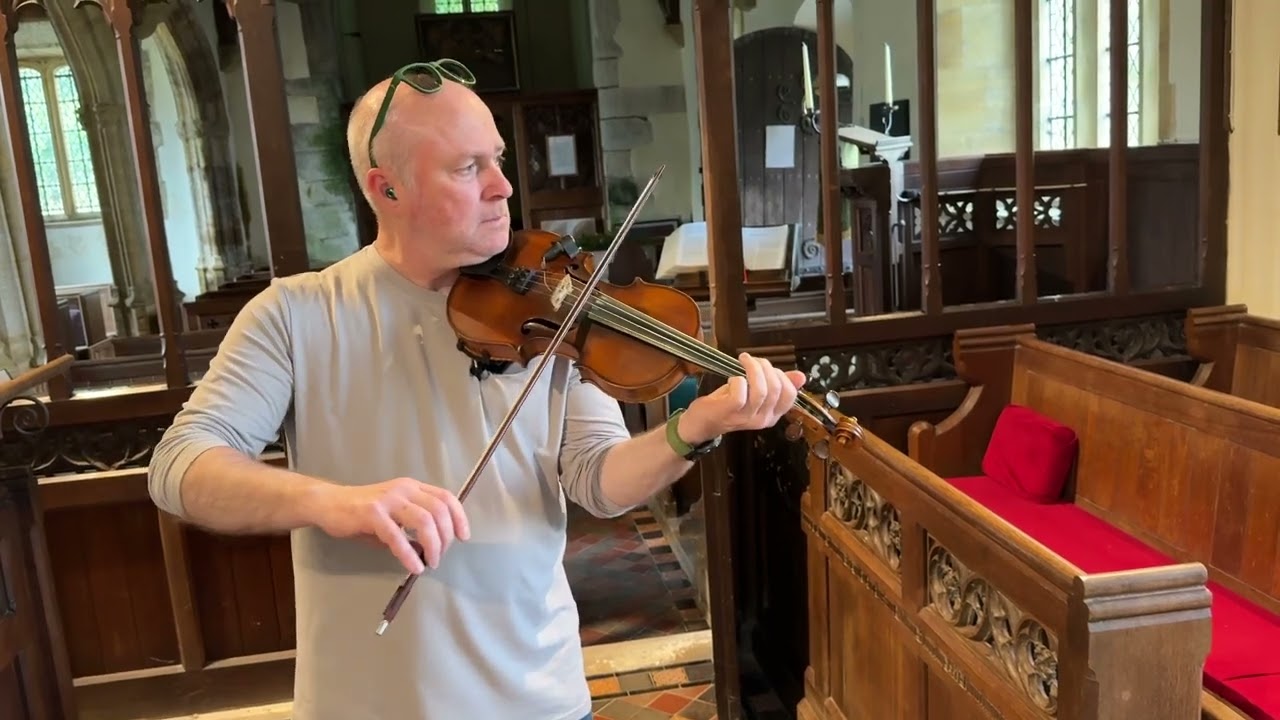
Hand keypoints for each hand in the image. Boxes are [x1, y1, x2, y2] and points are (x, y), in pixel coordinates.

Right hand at [306, 477, 470, 574]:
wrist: (329, 504)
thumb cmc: (362, 514)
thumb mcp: (393, 516)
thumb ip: (412, 529)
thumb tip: (429, 550)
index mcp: (412, 487)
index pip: (446, 497)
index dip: (459, 517)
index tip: (463, 537)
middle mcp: (404, 489)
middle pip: (438, 510)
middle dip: (445, 538)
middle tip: (439, 557)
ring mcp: (388, 500)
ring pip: (423, 521)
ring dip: (432, 545)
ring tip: (430, 563)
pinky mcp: (371, 514)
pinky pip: (397, 536)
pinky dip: (408, 554)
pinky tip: (413, 566)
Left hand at [680, 353, 806, 442]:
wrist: (701, 422)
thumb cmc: (728, 404)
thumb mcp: (755, 393)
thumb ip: (777, 385)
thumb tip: (801, 376)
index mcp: (773, 415)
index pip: (790, 395)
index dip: (782, 376)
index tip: (767, 367)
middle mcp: (763, 419)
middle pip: (776, 388)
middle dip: (765, 367)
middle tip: (751, 360)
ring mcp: (747, 417)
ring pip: (761, 390)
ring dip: (753, 369)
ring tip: (743, 361)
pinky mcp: (730, 411)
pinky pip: (741, 392)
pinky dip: (738, 379)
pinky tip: (732, 378)